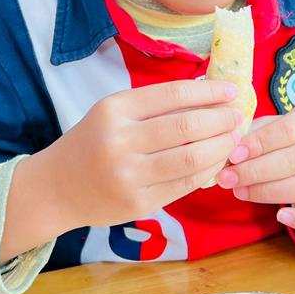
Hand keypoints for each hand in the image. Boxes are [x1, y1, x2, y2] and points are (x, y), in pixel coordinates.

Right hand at [2, 79, 242, 259]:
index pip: (173, 95)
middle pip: (187, 126)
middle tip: (238, 116)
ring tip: (233, 139)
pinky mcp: (139, 203)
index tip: (230, 91)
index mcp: (114, 110)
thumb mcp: (112, 113)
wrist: (56, 188)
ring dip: (221, 147)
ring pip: (192, 158)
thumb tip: (207, 90)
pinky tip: (217, 161)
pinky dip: (208, 171)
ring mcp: (129, 176)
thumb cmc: (92, 142)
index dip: (209, 92)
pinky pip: (185, 185)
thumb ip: (154, 104)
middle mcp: (121, 141)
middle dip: (221, 120)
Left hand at [216, 105, 294, 233]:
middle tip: (227, 178)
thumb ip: (252, 137)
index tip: (233, 155)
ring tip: (239, 192)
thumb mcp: (269, 127)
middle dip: (254, 172)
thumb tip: (230, 155)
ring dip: (266, 192)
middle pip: (292, 161)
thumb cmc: (285, 138)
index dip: (258, 144)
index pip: (287, 130)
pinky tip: (280, 216)